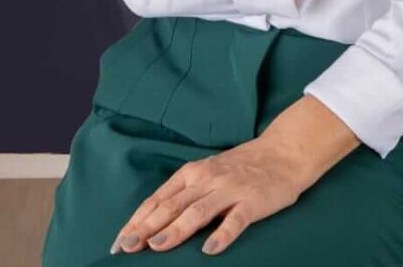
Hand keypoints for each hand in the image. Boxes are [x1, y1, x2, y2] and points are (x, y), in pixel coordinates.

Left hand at [109, 132, 307, 256]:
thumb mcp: (209, 173)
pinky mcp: (253, 201)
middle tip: (127, 247)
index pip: (159, 199)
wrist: (284, 152)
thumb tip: (153, 222)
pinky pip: (236, 220)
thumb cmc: (243, 167)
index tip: (119, 241)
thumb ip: (186, 193)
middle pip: (173, 205)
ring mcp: (230, 189)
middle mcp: (208, 179)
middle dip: (147, 227)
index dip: (138, 220)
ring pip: (198, 210)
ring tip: (158, 246)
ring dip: (176, 228)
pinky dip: (222, 234)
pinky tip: (210, 250)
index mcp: (194, 173)